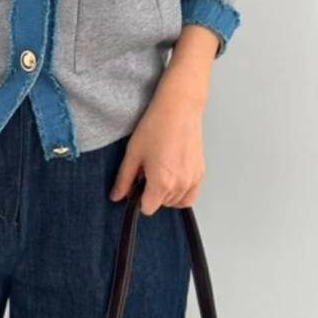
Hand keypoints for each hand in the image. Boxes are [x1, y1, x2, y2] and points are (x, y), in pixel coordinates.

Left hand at [109, 53, 209, 215]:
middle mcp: (180, 185)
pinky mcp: (200, 172)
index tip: (136, 185)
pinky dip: (181, 192)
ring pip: (176, 201)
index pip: (147, 208)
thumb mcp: (133, 153)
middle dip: (152, 193)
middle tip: (147, 171)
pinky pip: (190, 195)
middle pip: (161, 204)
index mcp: (162, 182)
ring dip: (166, 194)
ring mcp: (193, 179)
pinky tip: (173, 176)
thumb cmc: (156, 127)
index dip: (138, 199)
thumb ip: (124, 179)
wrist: (179, 109)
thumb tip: (116, 197)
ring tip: (160, 171)